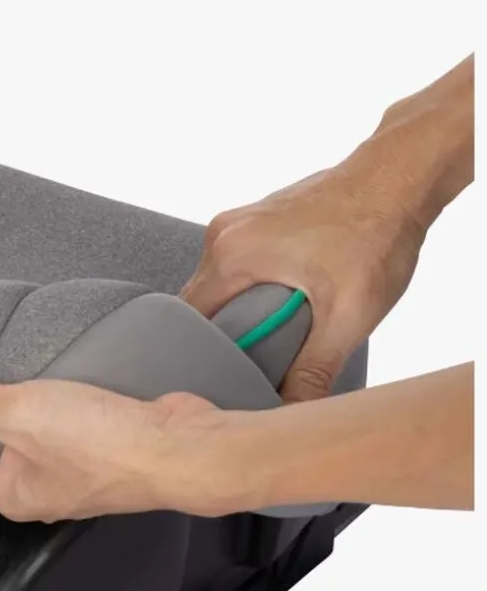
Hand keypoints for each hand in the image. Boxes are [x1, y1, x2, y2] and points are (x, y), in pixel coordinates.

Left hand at [0, 362, 218, 520]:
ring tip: (11, 358)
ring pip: (34, 423)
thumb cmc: (106, 448)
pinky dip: (60, 389)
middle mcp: (41, 486)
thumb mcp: (15, 412)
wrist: (182, 447)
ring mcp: (76, 465)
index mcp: (10, 495)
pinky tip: (57, 365)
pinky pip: (69, 413)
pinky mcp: (106, 440)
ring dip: (25, 393)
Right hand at [180, 162, 424, 400]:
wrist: (401, 177)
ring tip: (268, 339)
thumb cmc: (375, 233)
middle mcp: (225, 233)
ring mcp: (240, 220)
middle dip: (222, 336)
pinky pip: (238, 263)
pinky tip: (281, 305)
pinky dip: (251, 288)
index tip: (218, 380)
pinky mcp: (258, 217)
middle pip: (201, 302)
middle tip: (248, 368)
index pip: (189, 321)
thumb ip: (314, 369)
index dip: (200, 355)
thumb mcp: (348, 314)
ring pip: (220, 282)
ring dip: (239, 312)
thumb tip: (292, 413)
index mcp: (232, 255)